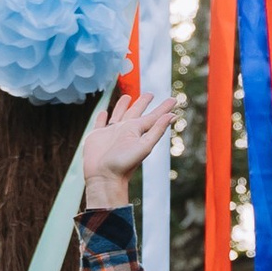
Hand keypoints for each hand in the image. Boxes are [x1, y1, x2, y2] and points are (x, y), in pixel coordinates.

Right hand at [78, 91, 174, 205]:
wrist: (103, 176)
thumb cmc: (124, 164)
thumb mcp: (144, 146)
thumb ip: (157, 130)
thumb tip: (173, 115)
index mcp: (137, 131)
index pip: (153, 116)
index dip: (163, 108)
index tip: (174, 100)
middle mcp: (125, 130)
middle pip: (136, 112)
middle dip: (142, 103)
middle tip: (149, 94)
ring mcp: (111, 133)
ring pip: (118, 114)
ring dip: (123, 106)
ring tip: (127, 97)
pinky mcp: (97, 136)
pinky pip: (100, 123)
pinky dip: (102, 117)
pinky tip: (104, 112)